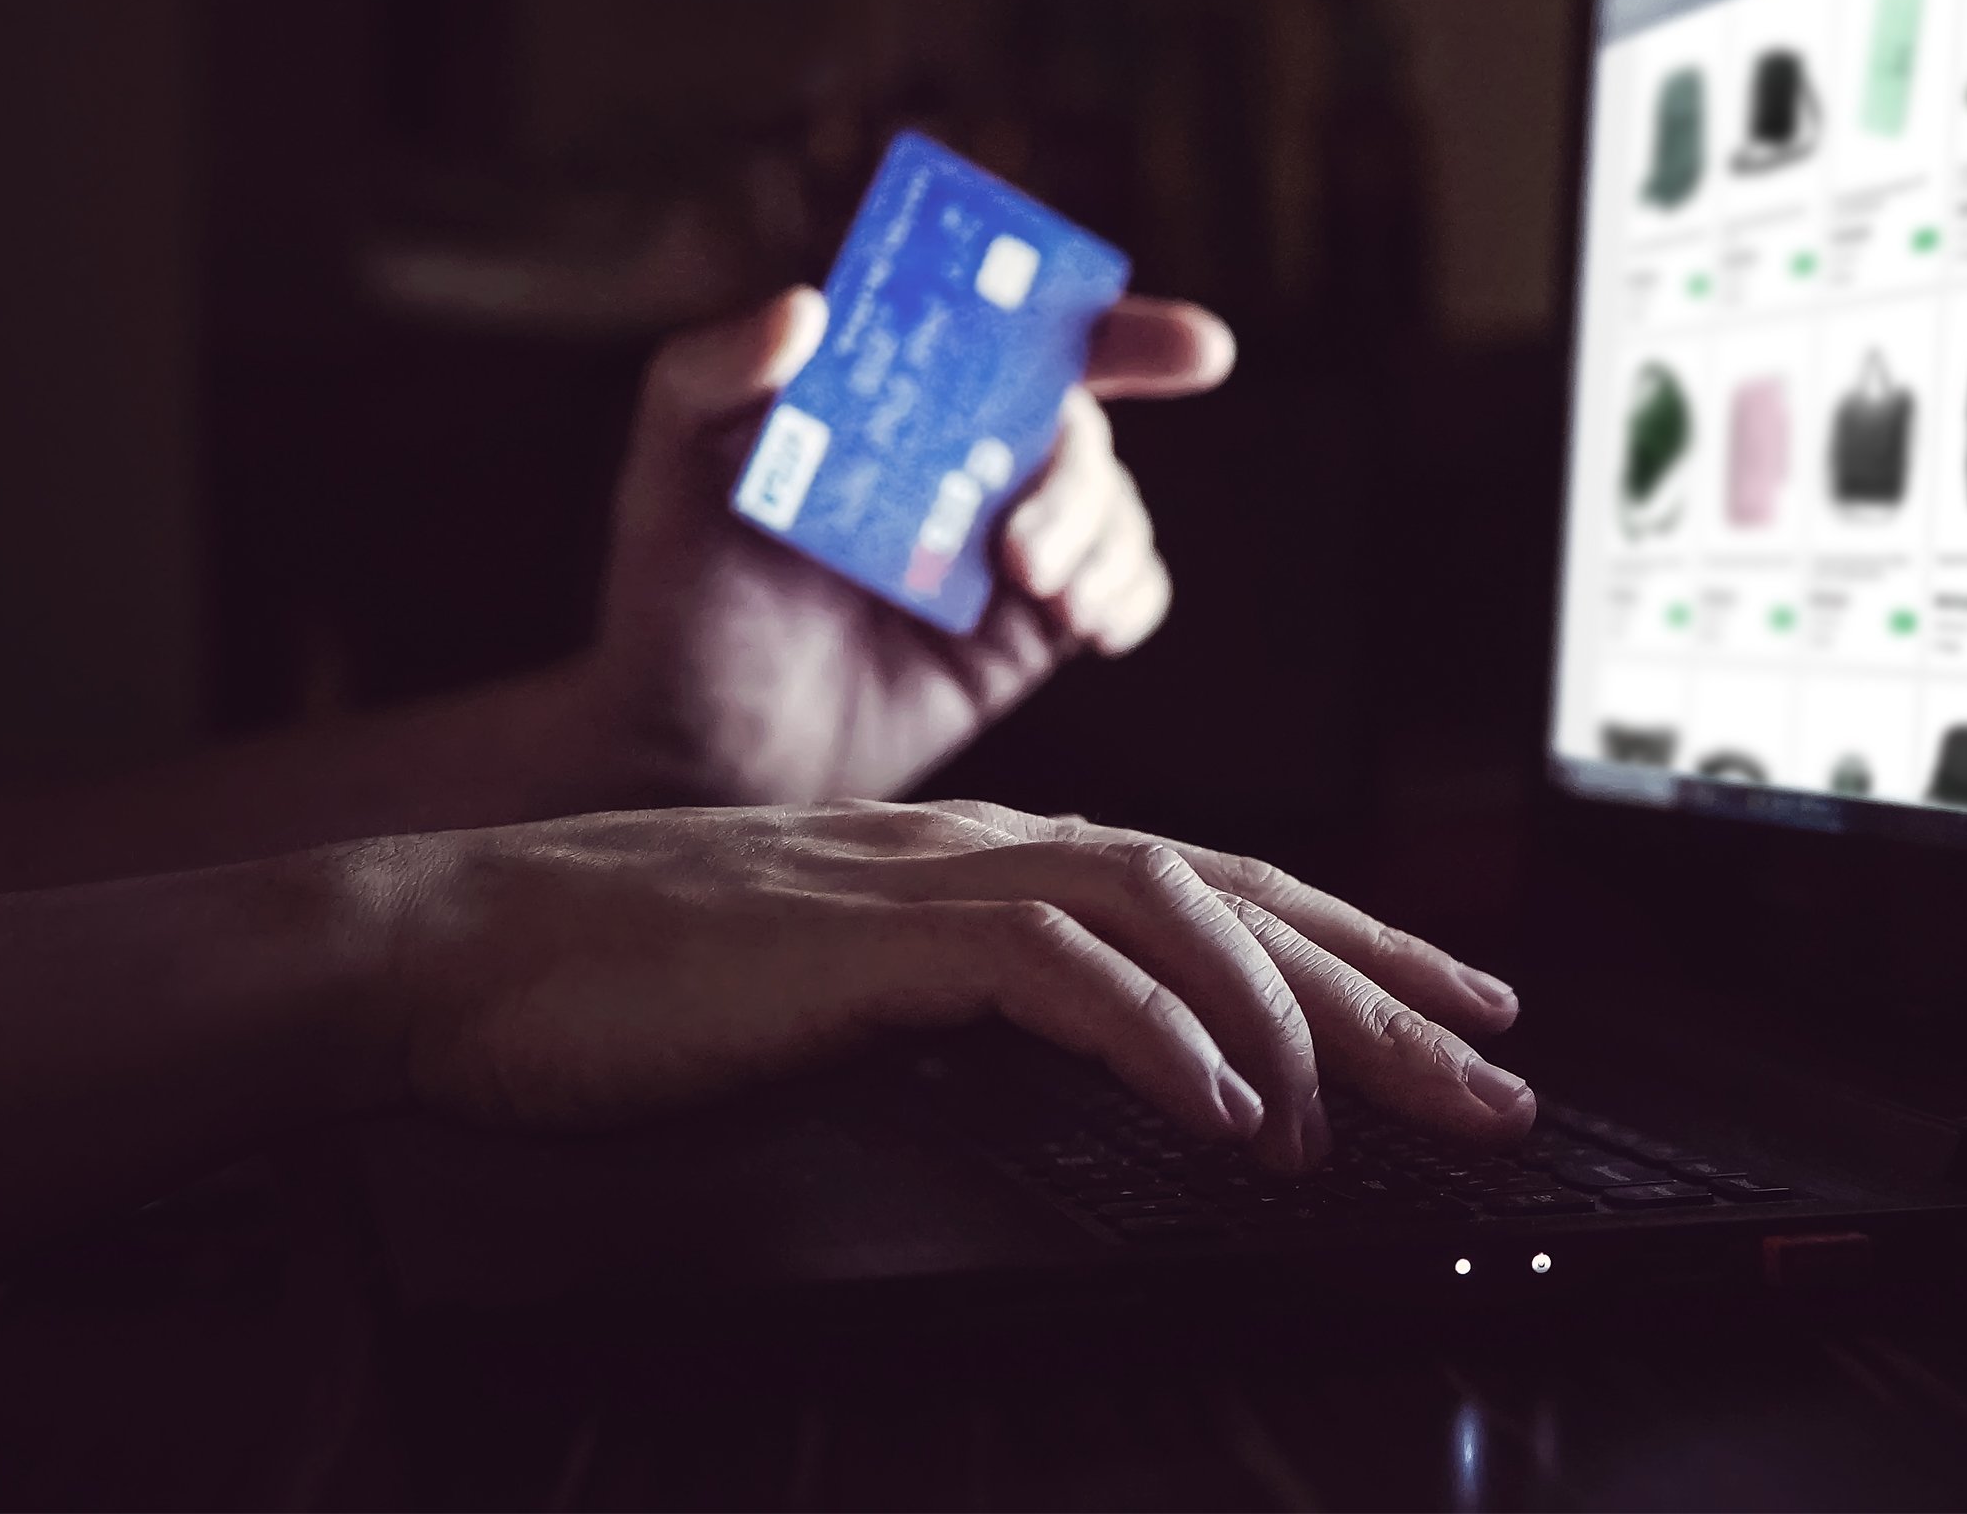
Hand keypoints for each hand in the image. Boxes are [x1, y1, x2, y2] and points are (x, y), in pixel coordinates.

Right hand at [378, 801, 1529, 1167]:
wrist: (464, 948)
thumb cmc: (634, 989)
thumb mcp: (842, 992)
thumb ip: (966, 1006)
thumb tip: (1092, 1067)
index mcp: (983, 861)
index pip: (1212, 885)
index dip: (1349, 942)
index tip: (1455, 1005)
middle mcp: (983, 849)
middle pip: (1235, 894)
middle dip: (1385, 985)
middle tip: (1503, 1068)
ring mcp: (931, 880)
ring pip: (1180, 913)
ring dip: (1300, 1017)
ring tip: (1387, 1117)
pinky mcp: (874, 937)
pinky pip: (1060, 978)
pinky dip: (1165, 1042)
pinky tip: (1235, 1117)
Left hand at [577, 287, 1233, 806]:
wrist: (699, 754)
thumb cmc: (674, 598)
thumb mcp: (671, 468)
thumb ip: (717, 373)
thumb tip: (808, 305)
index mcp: (896, 393)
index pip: (1018, 329)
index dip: (1115, 326)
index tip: (1195, 350)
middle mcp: (962, 455)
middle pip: (1080, 422)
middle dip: (1082, 475)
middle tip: (1023, 549)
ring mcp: (1002, 542)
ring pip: (1114, 506)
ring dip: (1102, 542)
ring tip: (1041, 601)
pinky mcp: (1027, 630)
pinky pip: (1127, 587)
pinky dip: (1130, 596)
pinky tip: (1085, 628)